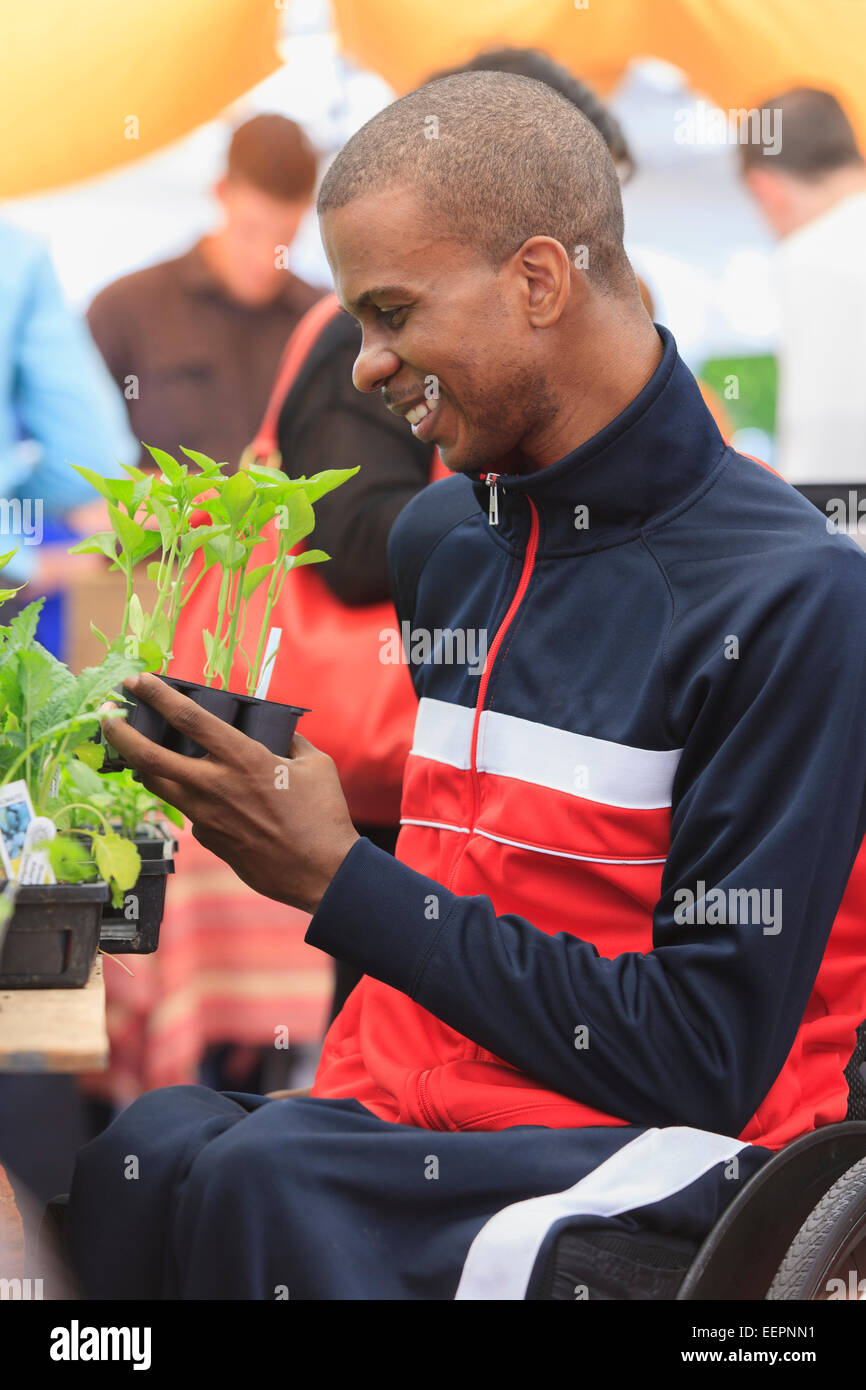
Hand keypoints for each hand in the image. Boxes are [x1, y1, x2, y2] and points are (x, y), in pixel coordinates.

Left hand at [100, 673, 359, 913]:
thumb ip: (290, 742)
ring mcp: (206, 816)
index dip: (158, 695)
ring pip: (158, 786)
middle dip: (120, 733)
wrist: (321, 872)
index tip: (138, 681)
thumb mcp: (315, 765)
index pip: (189, 718)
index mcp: (243, 758)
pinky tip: (207, 795)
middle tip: (106, 716)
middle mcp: (215, 786)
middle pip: (150, 756)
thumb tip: (278, 732)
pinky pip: (189, 811)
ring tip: (136, 750)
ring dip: (142, 765)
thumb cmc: (323, 816)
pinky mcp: (209, 840)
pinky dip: (189, 797)